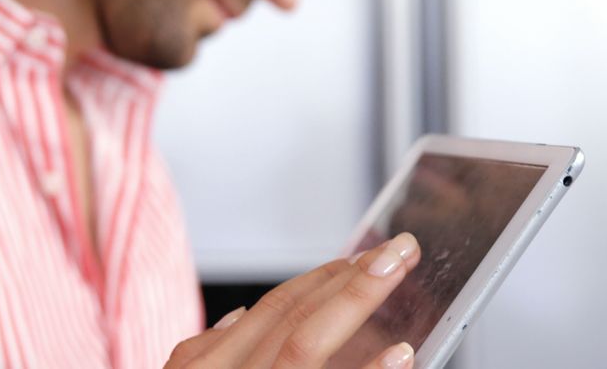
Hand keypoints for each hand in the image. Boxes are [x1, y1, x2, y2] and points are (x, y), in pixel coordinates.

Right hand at [165, 233, 420, 367]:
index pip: (275, 308)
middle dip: (350, 276)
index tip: (367, 257)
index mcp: (205, 363)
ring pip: (303, 340)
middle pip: (292, 314)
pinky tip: (402, 354)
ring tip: (397, 270)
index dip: (323, 278)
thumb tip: (239, 316)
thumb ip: (207, 351)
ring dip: (356, 299)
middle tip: (400, 248)